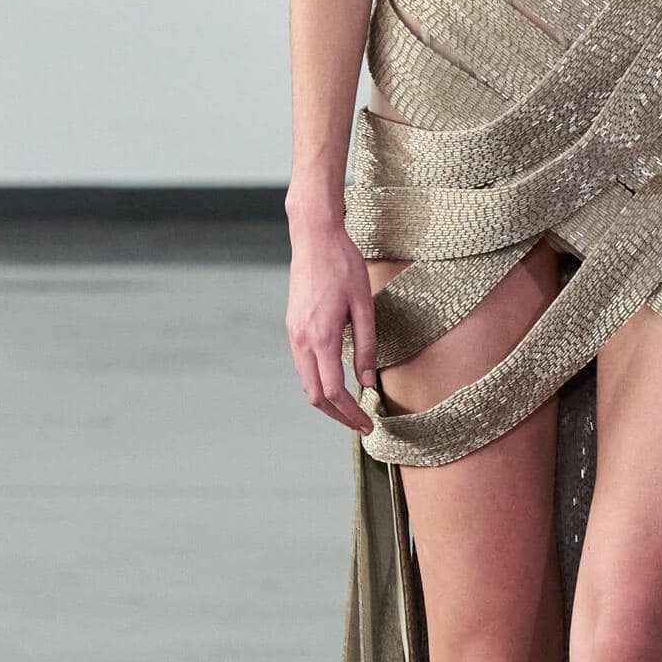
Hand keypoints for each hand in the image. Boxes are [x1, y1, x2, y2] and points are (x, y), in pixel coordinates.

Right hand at [284, 208, 377, 434]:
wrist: (314, 238)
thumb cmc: (343, 266)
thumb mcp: (364, 306)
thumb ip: (366, 347)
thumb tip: (367, 382)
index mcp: (321, 337)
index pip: (333, 391)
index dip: (350, 413)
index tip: (368, 423)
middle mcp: (302, 340)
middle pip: (314, 395)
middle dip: (337, 415)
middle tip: (360, 424)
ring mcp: (293, 333)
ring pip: (305, 382)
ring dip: (326, 400)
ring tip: (351, 407)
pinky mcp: (293, 326)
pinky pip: (303, 365)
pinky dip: (318, 381)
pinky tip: (336, 381)